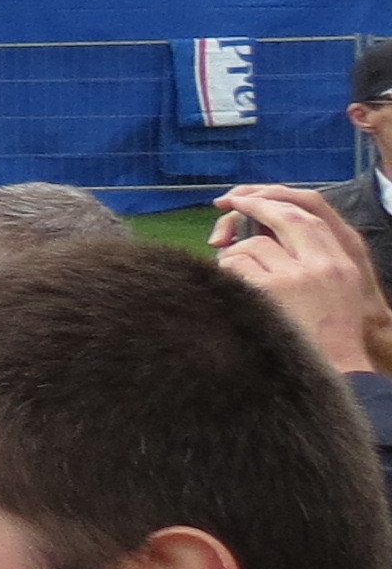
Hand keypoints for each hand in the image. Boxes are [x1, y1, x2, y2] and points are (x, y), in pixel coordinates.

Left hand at [213, 184, 391, 379]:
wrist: (334, 372)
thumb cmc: (328, 337)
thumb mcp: (338, 293)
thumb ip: (313, 260)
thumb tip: (271, 235)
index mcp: (342, 261)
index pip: (310, 214)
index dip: (277, 200)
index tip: (251, 195)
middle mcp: (321, 264)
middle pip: (282, 218)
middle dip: (251, 205)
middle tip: (226, 202)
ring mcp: (295, 277)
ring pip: (250, 246)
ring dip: (236, 259)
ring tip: (243, 284)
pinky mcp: (269, 292)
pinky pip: (235, 267)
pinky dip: (228, 276)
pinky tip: (235, 295)